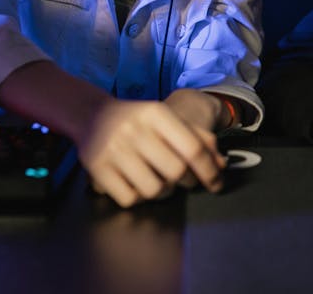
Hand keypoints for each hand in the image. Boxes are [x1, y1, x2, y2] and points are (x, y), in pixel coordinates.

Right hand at [77, 97, 227, 207]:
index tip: (216, 184)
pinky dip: (140, 198)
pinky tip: (140, 185)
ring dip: (165, 192)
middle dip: (187, 181)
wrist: (91, 115)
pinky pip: (130, 199)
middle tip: (186, 180)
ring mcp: (114, 151)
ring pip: (154, 189)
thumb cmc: (139, 120)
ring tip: (162, 182)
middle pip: (176, 171)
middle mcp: (134, 130)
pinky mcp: (97, 169)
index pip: (192, 147)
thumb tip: (221, 164)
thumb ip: (198, 137)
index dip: (209, 170)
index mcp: (156, 113)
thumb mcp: (167, 118)